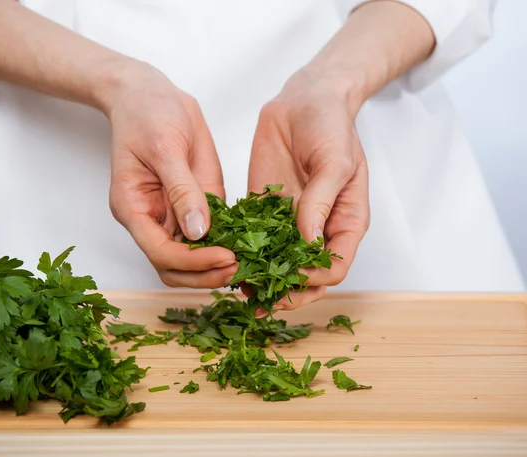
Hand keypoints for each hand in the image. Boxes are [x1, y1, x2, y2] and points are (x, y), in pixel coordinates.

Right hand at [103, 61, 237, 287]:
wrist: (150, 95)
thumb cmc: (148, 113)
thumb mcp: (166, 147)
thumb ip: (182, 189)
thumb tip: (198, 231)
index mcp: (133, 207)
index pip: (160, 253)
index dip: (193, 262)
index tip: (225, 256)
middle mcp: (150, 218)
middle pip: (172, 268)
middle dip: (203, 274)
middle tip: (238, 268)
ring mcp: (170, 214)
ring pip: (188, 260)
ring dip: (213, 268)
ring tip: (244, 263)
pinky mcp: (191, 205)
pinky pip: (205, 237)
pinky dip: (223, 246)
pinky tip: (245, 246)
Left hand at [248, 68, 369, 309]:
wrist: (305, 101)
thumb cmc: (331, 128)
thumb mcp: (335, 162)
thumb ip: (321, 202)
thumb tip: (309, 243)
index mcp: (345, 222)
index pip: (334, 266)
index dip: (314, 278)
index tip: (292, 277)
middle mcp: (317, 228)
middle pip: (306, 275)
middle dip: (286, 292)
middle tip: (262, 302)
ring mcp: (289, 221)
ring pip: (277, 263)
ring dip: (261, 279)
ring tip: (239, 290)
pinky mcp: (264, 210)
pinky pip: (254, 239)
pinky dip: (243, 253)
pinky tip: (226, 260)